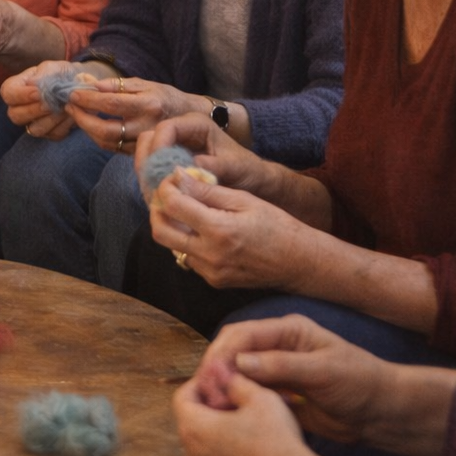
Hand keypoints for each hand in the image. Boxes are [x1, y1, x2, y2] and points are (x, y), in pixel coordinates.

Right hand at [1, 60, 82, 138]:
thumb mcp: (54, 67)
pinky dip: (63, 125)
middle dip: (34, 110)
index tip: (38, 93)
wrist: (80, 86)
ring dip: (51, 119)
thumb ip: (44, 73)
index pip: (8, 93)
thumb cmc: (63, 74)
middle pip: (15, 115)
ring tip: (64, 107)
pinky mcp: (50, 133)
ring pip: (34, 129)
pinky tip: (71, 114)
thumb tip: (32, 83)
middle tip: (50, 103)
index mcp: (17, 87)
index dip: (20, 95)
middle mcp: (21, 107)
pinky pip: (53, 134)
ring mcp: (34, 122)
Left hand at [65, 77, 202, 153]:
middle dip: (82, 118)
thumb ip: (119, 85)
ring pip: (106, 142)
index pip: (111, 103)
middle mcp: (146, 126)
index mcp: (148, 105)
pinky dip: (97, 137)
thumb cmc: (166, 97)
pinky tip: (89, 125)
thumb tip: (92, 84)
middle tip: (69, 106)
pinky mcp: (140, 153)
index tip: (72, 93)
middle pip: (105, 129)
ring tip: (76, 113)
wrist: (189, 119)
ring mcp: (143, 143)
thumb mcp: (146, 84)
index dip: (88, 99)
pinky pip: (112, 148)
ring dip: (86, 129)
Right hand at [134, 113, 277, 196]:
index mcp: (196, 124)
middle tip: (152, 185)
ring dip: (147, 173)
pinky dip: (151, 180)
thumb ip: (211, 167)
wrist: (253, 181)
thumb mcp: (234, 167)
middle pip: (149, 139)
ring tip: (155, 193)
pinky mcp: (170, 162)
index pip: (166, 128)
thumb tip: (184, 170)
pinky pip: (151, 168)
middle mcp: (181, 131)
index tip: (159, 171)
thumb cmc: (247, 170)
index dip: (158, 148)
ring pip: (146, 154)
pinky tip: (159, 195)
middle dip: (147, 162)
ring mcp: (173, 146)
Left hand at [148, 170, 316, 289]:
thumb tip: (179, 175)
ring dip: (173, 226)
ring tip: (186, 210)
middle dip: (157, 210)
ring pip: (172, 246)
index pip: (173, 205)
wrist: (298, 262)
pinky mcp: (213, 280)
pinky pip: (188, 258)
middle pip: (160, 231)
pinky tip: (203, 231)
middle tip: (167, 195)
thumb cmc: (276, 225)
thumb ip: (208, 190)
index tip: (173, 178)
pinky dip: (188, 242)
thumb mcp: (244, 200)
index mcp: (219, 230)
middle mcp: (209, 255)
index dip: (167, 187)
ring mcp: (210, 271)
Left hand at [173, 366, 317, 455]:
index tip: (215, 381)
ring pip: (204, 451)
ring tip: (244, 430)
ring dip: (218, 438)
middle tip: (232, 403)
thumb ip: (237, 383)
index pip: (182, 398)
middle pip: (192, 425)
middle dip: (208, 411)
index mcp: (195, 428)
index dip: (197, 385)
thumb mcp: (260, 398)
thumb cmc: (276, 442)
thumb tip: (228, 379)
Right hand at [199, 315, 392, 445]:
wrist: (382, 414)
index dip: (222, 353)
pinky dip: (236, 400)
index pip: (243, 335)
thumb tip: (240, 362)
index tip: (211, 376)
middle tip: (208, 395)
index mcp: (288, 331)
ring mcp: (276, 370)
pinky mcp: (277, 393)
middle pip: (233, 351)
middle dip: (216, 370)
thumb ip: (283, 365)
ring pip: (236, 373)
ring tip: (215, 407)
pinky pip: (248, 392)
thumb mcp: (324, 371)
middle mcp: (277, 347)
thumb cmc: (361, 383)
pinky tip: (230, 414)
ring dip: (223, 386)